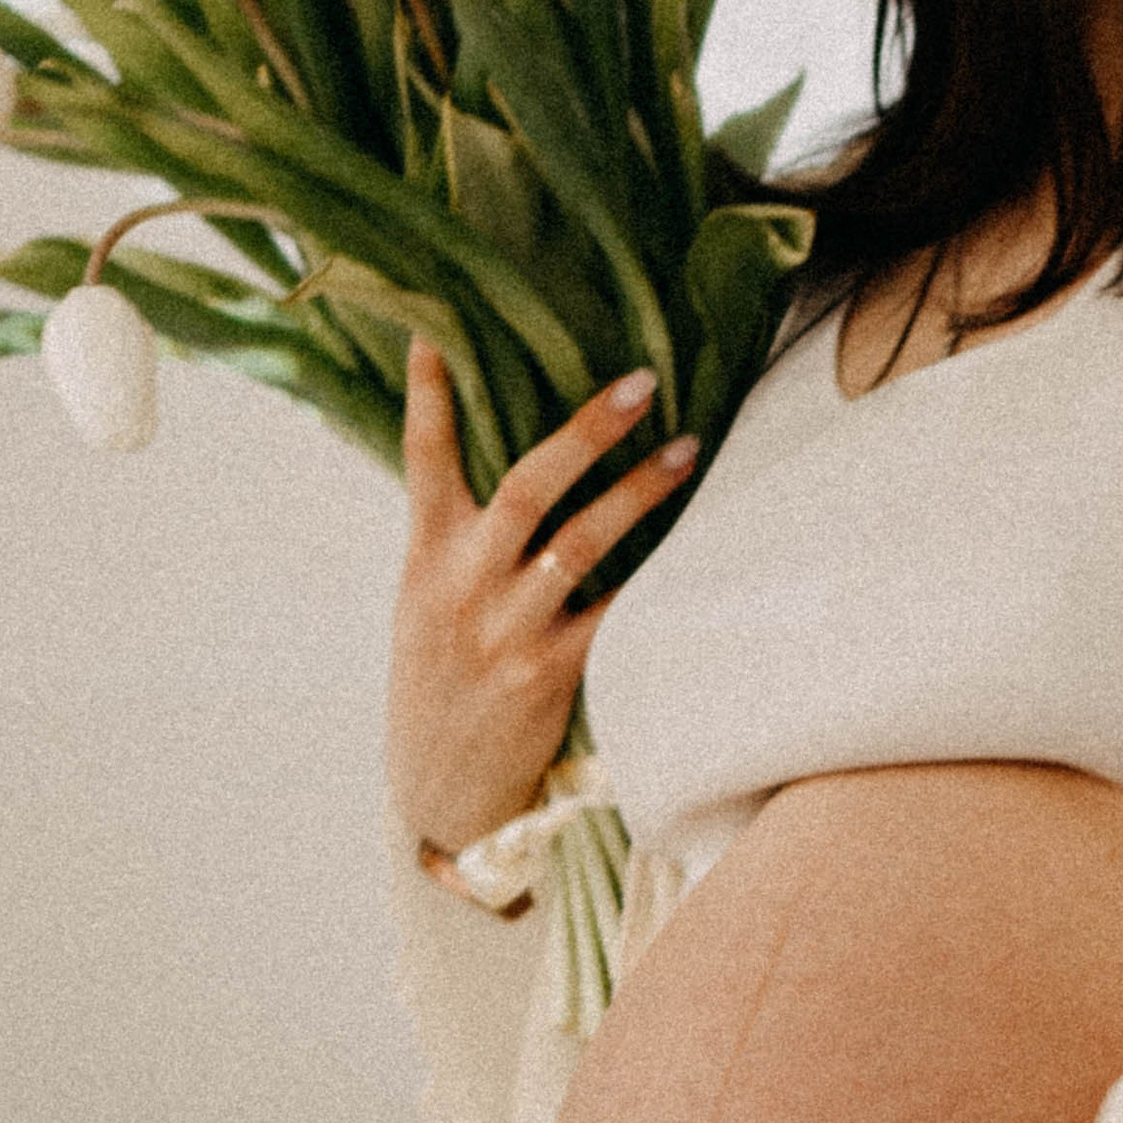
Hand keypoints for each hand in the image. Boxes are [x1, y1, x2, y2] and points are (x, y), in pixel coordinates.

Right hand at [385, 343, 696, 855]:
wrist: (438, 793)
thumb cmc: (440, 684)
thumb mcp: (425, 605)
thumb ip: (458, 539)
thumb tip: (510, 469)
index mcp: (425, 557)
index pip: (424, 456)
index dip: (429, 392)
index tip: (437, 329)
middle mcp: (462, 584)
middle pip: (528, 483)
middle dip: (586, 428)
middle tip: (641, 381)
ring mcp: (507, 629)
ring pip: (583, 540)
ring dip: (641, 491)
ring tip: (689, 450)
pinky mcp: (549, 673)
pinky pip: (616, 610)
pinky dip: (656, 575)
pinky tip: (698, 543)